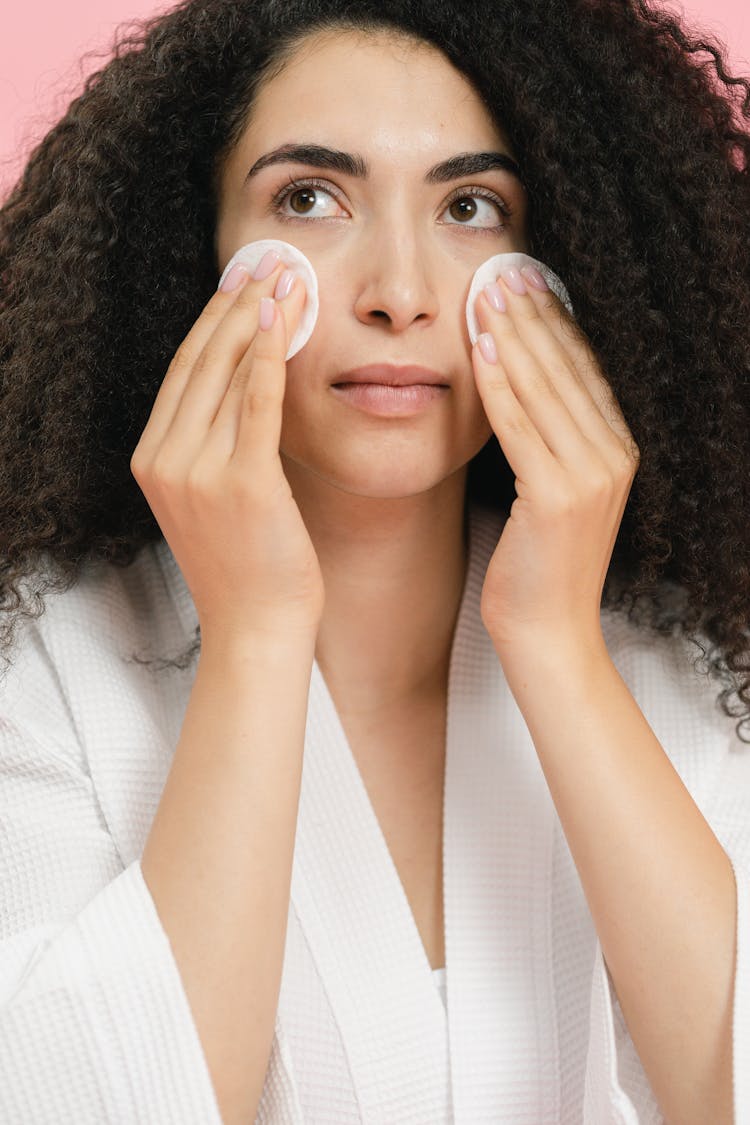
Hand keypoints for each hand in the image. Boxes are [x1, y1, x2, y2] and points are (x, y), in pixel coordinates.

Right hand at [131, 257, 324, 641]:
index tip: (237, 284)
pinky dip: (271, 356)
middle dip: (236, 305)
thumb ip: (213, 446)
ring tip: (286, 278)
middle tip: (266, 262)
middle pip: (200, 362)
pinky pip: (257, 403)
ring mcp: (198, 472)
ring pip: (228, 374)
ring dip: (259, 318)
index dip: (211, 322)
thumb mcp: (212, 501)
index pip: (182, 374)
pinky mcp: (243, 483)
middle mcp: (166, 461)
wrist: (256, 628)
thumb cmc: (246, 567)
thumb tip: (246, 383)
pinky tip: (286, 321)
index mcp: (152, 461)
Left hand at [471, 265, 638, 653]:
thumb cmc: (539, 570)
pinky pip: (521, 427)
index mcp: (618, 452)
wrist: (549, 634)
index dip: (555, 323)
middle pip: (567, 370)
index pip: (584, 372)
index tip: (527, 284)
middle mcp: (614, 457)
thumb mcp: (553, 497)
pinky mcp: (558, 497)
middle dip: (532, 315)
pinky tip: (481, 349)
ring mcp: (591, 477)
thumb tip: (519, 393)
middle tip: (503, 270)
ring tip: (486, 292)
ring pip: (545, 389)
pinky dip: (500, 384)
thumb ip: (549, 447)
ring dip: (513, 336)